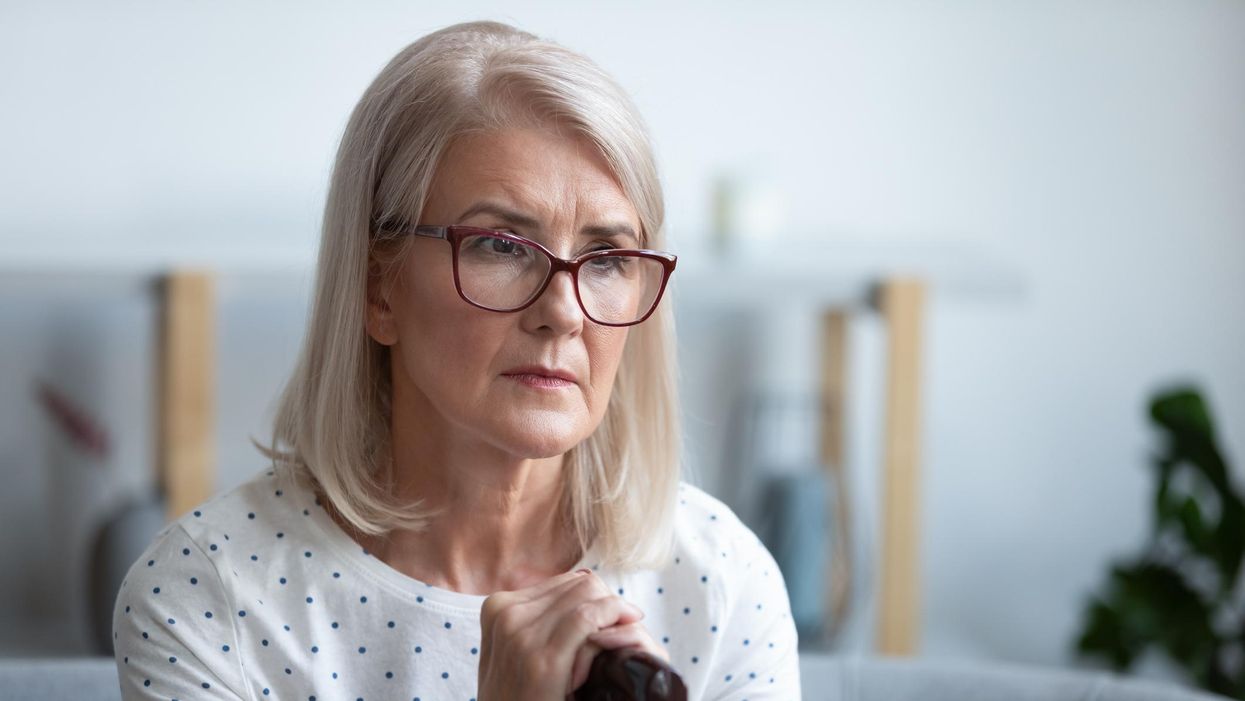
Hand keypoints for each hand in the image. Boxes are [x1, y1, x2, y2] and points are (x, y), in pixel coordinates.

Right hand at [477, 568, 665, 700]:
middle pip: (580, 585)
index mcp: (497, 608)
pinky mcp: (542, 659)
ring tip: (624, 636)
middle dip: (609, 605)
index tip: (612, 623)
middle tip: (624, 631)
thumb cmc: (520, 700)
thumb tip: (585, 582)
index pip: (566, 583)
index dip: (596, 600)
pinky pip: (589, 617)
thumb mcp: (516, 654)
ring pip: (589, 594)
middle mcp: (505, 614)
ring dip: (615, 612)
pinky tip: (631, 627)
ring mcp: (519, 635)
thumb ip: (536, 620)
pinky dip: (615, 616)